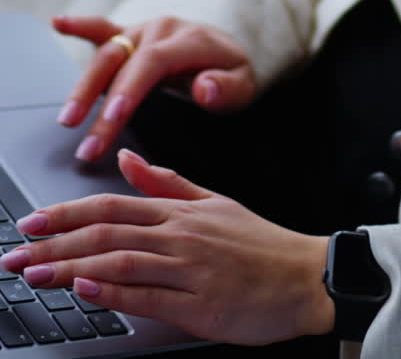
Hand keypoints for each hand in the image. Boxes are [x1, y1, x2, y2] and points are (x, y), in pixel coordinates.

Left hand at [0, 151, 333, 345]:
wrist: (306, 274)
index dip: (67, 213)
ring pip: (121, 261)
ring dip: (72, 267)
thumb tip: (126, 160)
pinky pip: (150, 297)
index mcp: (181, 210)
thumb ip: (166, 182)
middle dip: (54, 243)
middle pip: (106, 232)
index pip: (111, 205)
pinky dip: (116, 291)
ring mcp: (190, 269)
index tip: (31, 222)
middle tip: (15, 252)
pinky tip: (89, 289)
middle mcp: (180, 234)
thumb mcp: (214, 201)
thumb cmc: (260, 243)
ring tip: (36, 273)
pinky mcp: (200, 305)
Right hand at [52, 14, 256, 162]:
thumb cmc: (230, 71)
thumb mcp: (243, 83)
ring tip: (67, 119)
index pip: (153, 63)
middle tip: (86, 142)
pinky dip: (79, 25)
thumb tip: (204, 89)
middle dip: (99, 101)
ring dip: (83, 86)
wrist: (226, 46)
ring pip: (106, 52)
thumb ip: (227, 87)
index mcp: (188, 39)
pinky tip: (57, 23)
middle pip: (122, 60)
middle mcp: (161, 29)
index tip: (114, 118)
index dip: (131, 89)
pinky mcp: (129, 34)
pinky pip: (103, 27)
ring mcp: (142, 30)